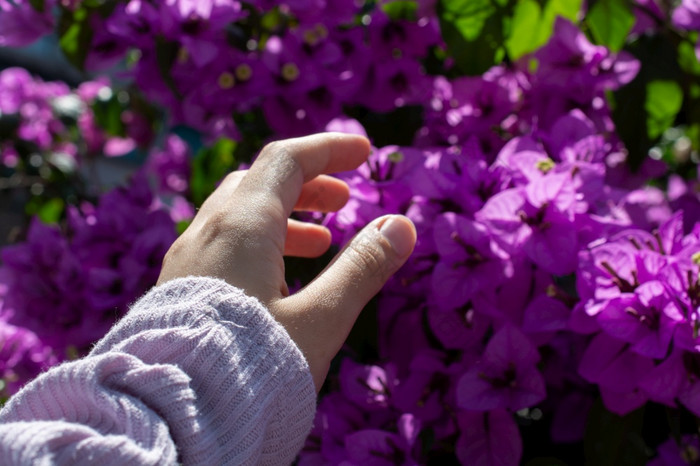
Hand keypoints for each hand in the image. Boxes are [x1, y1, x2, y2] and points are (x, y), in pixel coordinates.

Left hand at [158, 133, 416, 390]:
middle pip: (259, 183)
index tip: (364, 153)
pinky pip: (220, 245)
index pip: (286, 161)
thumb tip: (402, 225)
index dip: (328, 149)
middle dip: (307, 184)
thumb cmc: (251, 369)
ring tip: (319, 241)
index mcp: (242, 227)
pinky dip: (257, 244)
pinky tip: (275, 281)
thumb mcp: (319, 319)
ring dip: (283, 216)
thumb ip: (362, 268)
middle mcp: (207, 233)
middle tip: (344, 200)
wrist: (170, 419)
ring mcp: (186, 260)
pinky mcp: (176, 289)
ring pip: (237, 215)